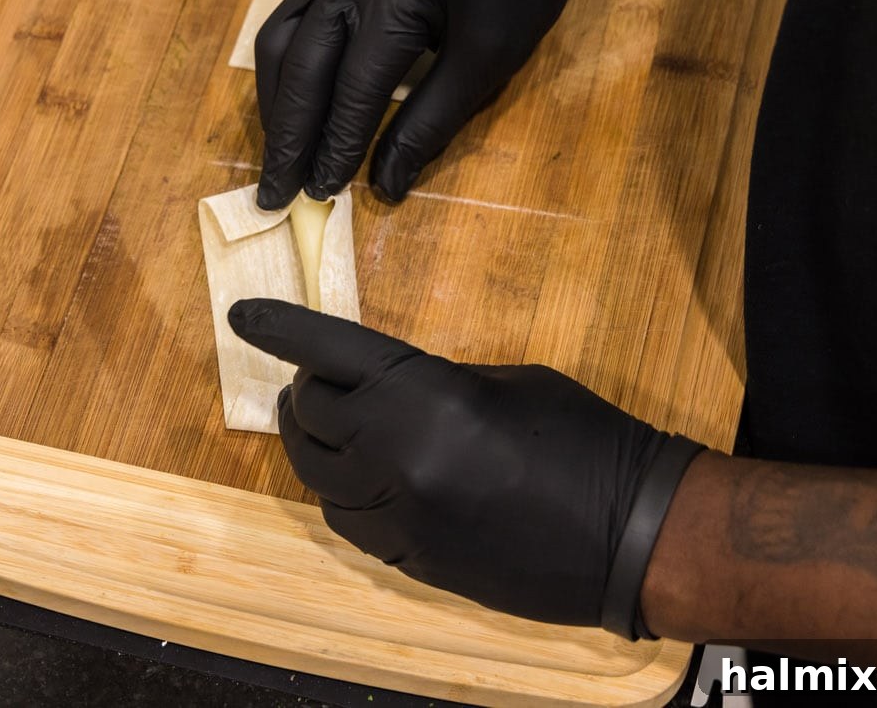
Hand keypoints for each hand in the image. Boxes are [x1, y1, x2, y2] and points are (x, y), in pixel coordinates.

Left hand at [228, 298, 701, 636]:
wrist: (635, 535)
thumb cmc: (587, 438)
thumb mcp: (508, 382)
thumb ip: (433, 381)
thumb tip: (385, 386)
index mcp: (427, 395)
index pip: (328, 351)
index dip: (280, 328)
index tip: (241, 314)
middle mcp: (398, 456)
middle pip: (309, 416)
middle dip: (304, 391)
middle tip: (314, 379)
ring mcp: (401, 516)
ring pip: (316, 477)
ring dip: (316, 446)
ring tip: (332, 428)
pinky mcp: (411, 561)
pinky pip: (347, 522)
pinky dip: (341, 493)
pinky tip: (363, 478)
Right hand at [254, 0, 609, 208]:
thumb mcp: (488, 59)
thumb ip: (430, 123)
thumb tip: (384, 185)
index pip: (354, 82)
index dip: (336, 142)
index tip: (322, 193)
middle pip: (301, 61)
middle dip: (288, 134)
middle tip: (278, 193)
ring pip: (282, 36)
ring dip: (278, 103)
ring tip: (280, 157)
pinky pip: (296, 14)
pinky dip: (289, 67)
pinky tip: (293, 105)